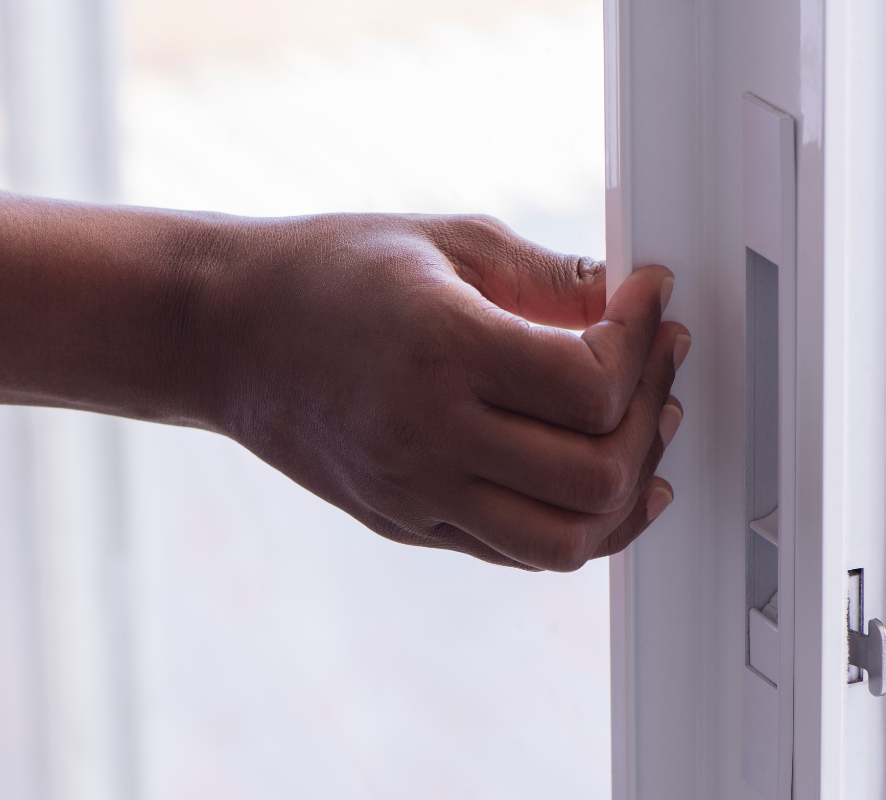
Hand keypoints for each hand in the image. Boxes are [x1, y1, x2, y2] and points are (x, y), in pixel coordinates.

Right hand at [187, 213, 690, 570]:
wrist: (226, 333)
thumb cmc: (327, 272)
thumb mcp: (445, 240)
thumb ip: (550, 274)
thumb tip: (631, 301)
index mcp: (440, 348)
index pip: (590, 386)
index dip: (644, 343)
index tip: (650, 302)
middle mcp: (426, 435)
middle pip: (595, 475)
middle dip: (651, 417)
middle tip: (659, 362)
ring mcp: (413, 493)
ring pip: (566, 541)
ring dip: (627, 490)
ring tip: (643, 431)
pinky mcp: (405, 524)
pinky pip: (518, 551)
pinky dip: (576, 522)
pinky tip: (598, 479)